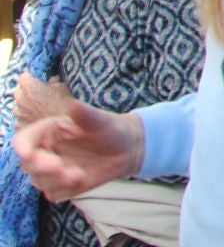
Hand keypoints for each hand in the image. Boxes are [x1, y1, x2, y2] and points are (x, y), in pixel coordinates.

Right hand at [13, 100, 143, 201]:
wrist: (126, 149)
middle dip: (42, 167)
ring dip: (57, 181)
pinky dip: (66, 190)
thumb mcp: (101, 120)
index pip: (24, 140)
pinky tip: (82, 180)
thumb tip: (73, 105)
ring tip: (79, 175)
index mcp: (48, 131)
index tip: (31, 154)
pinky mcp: (60, 186)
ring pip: (40, 181)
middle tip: (60, 167)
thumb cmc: (110, 129)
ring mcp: (50, 171)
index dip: (23, 147)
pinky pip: (54, 193)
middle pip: (28, 164)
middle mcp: (45, 151)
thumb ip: (85, 114)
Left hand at [14, 73, 74, 127]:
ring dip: (24, 107)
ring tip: (36, 110)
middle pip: (18, 92)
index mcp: (30, 87)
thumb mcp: (63, 88)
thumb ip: (54, 83)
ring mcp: (19, 114)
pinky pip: (19, 120)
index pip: (23, 77)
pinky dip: (25, 120)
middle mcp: (21, 99)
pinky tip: (35, 120)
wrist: (64, 128)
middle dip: (25, 92)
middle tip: (37, 95)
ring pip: (18, 107)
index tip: (36, 80)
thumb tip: (52, 81)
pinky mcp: (20, 126)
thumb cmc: (65, 106)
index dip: (30, 78)